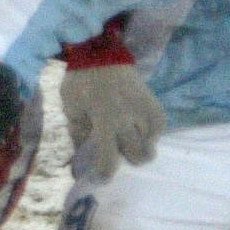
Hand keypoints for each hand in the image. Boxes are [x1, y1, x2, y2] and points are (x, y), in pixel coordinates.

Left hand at [60, 64, 165, 180]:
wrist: (99, 52)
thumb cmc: (80, 81)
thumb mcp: (70, 108)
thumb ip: (77, 132)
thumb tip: (82, 154)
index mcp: (104, 121)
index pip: (108, 159)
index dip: (104, 175)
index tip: (100, 178)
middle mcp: (127, 119)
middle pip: (137, 156)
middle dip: (126, 159)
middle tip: (116, 150)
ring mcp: (143, 110)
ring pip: (151, 145)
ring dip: (139, 148)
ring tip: (129, 139)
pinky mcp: (153, 102)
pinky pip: (159, 128)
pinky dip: (151, 134)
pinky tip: (140, 130)